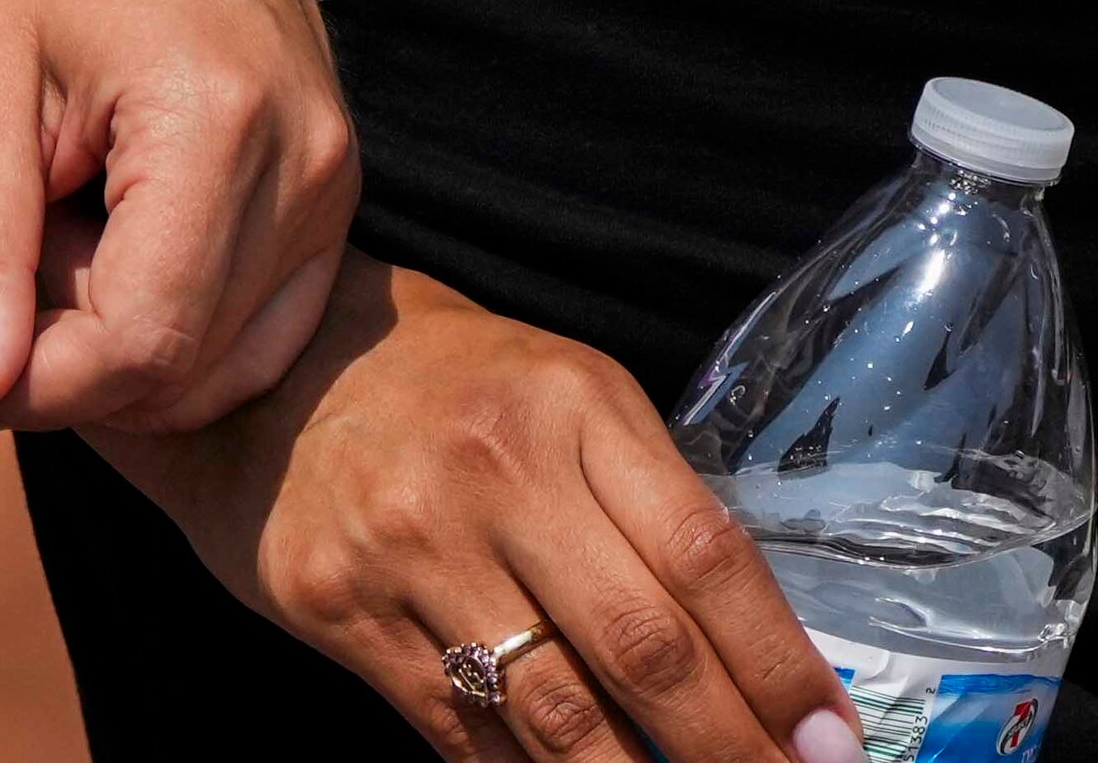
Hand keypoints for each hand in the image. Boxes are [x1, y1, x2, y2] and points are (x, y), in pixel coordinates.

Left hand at [0, 0, 357, 436]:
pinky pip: (260, 321)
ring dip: (118, 350)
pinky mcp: (339, 183)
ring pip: (230, 363)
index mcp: (219, 119)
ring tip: (39, 250)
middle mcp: (310, 156)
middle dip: (68, 367)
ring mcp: (340, 172)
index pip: (141, 346)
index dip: (34, 386)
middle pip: (188, 369)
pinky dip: (171, 325)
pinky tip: (95, 250)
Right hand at [88, 263, 866, 762]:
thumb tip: (757, 661)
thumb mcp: (566, 396)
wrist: (265, 373)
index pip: (702, 554)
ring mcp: (405, 544)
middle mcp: (490, 470)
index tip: (832, 740)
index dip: (777, 663)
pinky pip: (459, 731)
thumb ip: (649, 503)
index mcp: (570, 404)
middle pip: (641, 646)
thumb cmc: (455, 389)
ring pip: (555, 712)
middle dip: (731, 749)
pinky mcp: (336, 605)